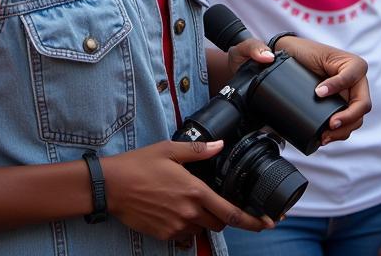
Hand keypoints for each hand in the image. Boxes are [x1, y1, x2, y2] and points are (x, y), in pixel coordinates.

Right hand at [103, 139, 272, 241]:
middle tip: (214, 199)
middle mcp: (189, 213)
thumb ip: (198, 150)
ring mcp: (176, 226)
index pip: (231, 213)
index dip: (253, 220)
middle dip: (223, 214)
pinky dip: (186, 225)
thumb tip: (220, 145)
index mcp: (194, 191)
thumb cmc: (139, 165)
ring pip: (202, 229)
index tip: (268, 222)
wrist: (112, 187)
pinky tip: (174, 209)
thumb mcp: (170, 150)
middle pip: (219, 223)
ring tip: (187, 200)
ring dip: (203, 218)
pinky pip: (184, 235)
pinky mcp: (164, 235)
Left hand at [226, 37, 370, 145]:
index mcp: (345, 61)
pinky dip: (339, 133)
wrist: (280, 66)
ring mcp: (346, 95)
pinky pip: (346, 123)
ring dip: (344, 130)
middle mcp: (351, 79)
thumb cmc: (285, 53)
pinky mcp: (338, 107)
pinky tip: (324, 137)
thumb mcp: (275, 47)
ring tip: (324, 136)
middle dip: (349, 116)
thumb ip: (257, 47)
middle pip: (362, 102)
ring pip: (357, 117)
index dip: (338, 85)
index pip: (352, 73)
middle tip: (330, 125)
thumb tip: (266, 58)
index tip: (318, 92)